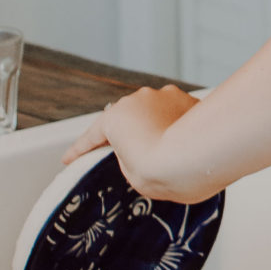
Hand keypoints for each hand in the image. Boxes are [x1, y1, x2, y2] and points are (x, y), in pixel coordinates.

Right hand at [61, 85, 210, 202]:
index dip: (80, 150)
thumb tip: (144, 145)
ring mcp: (167, 96)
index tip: (69, 159)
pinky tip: (187, 141)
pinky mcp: (191, 100)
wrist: (201, 159)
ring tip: (169, 150)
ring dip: (158, 128)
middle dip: (131, 136)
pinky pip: (178, 114)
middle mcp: (140, 99)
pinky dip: (179, 126)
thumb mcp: (132, 173)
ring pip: (156, 112)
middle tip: (137, 156)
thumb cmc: (164, 171)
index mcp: (116, 118)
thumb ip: (129, 156)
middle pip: (129, 119)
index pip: (93, 137)